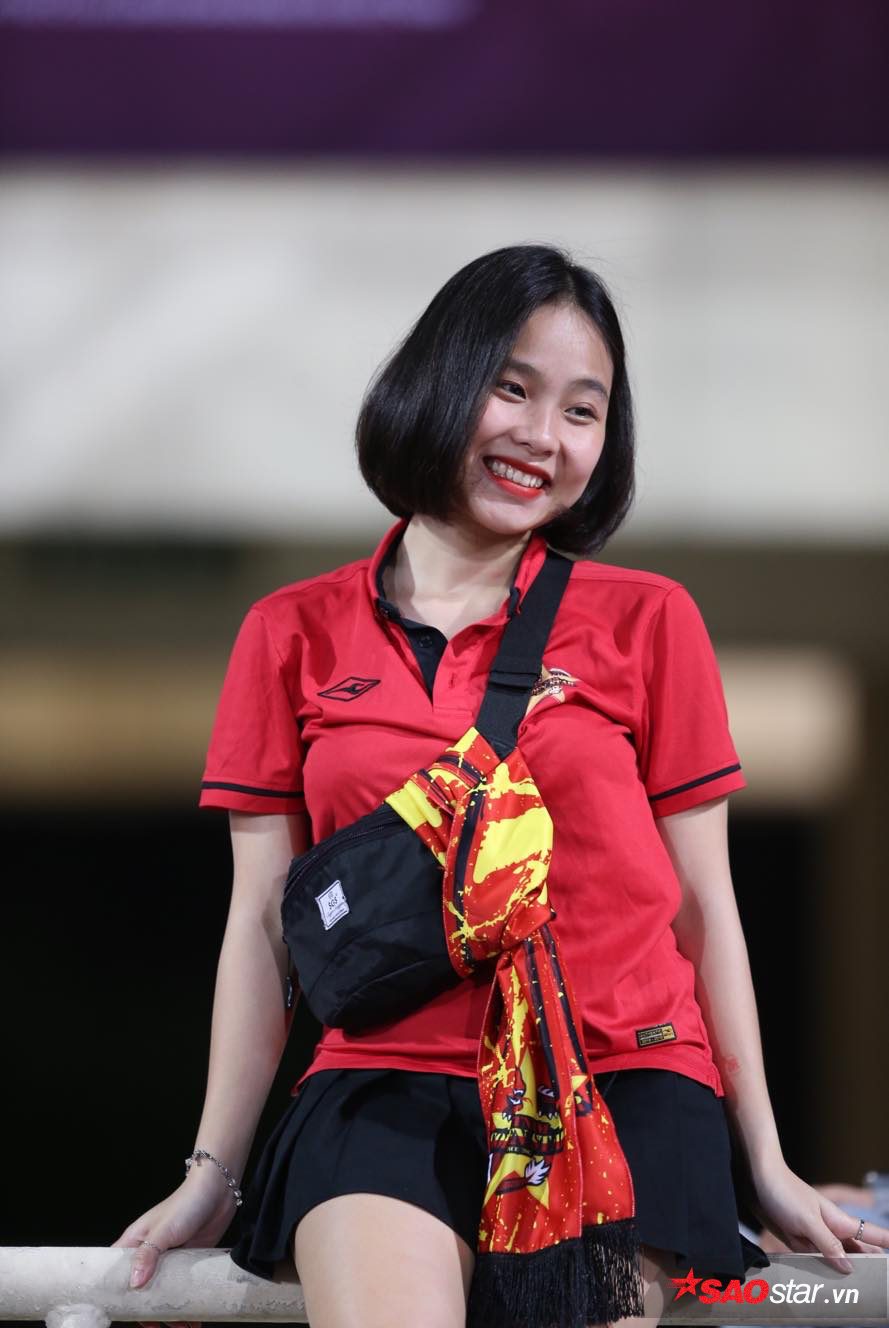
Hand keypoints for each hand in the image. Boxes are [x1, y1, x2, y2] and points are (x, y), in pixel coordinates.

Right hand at [111, 1172, 237, 1327]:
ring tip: (182, 1326)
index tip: (119, 1314)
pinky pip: (181, 1288)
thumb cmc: (186, 1203)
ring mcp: (168, 1259)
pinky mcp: (187, 1262)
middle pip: (139, 1289)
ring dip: (169, 1311)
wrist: (219, 1191)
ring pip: (161, 1292)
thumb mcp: (164, 1230)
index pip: (114, 1272)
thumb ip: (148, 1255)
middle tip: (156, 1327)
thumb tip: (133, 1284)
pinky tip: (194, 1317)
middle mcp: (148, 1254)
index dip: (113, 1294)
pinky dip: (185, 1303)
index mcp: (135, 1242)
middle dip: (146, 1311)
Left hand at [750, 1161, 888, 1272]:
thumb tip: (850, 1268)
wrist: (756, 1179)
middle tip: (878, 1285)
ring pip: (835, 1260)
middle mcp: (830, 1230)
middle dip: (868, 1267)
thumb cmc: (784, 1192)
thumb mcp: (808, 1221)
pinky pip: (813, 1260)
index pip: (872, 1235)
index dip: (888, 1243)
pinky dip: (819, 1271)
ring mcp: (814, 1236)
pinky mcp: (797, 1240)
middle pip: (856, 1253)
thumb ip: (828, 1245)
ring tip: (854, 1293)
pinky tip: (823, 1284)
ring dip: (842, 1273)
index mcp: (839, 1222)